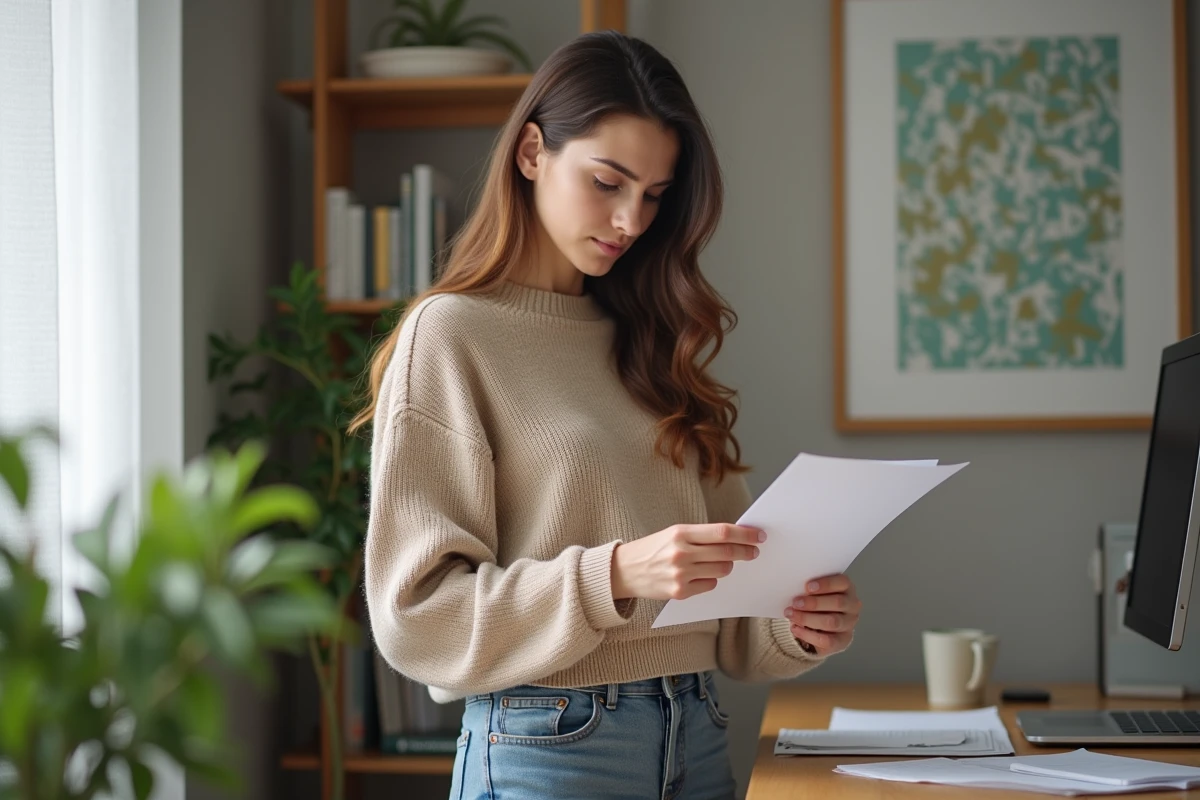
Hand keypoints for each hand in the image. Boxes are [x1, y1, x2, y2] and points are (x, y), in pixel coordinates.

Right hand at [611, 524, 764, 600]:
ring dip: (727, 566)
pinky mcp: (680, 592)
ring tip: (721, 563)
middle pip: (726, 553)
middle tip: (754, 551)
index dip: (745, 534)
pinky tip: (700, 575)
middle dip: (745, 552)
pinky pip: (710, 585)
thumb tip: (734, 538)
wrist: (624, 570)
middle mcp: (681, 553)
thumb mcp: (674, 534)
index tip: (759, 535)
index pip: (722, 532)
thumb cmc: (653, 549)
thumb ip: (701, 536)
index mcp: (681, 533)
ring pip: (722, 571)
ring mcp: (681, 575)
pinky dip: (711, 579)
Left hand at [784, 574, 859, 655]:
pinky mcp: (842, 641)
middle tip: (795, 603)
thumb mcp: (814, 593)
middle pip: (838, 602)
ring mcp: (849, 625)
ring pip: (832, 622)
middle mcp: (852, 606)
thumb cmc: (816, 604)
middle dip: (814, 603)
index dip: (826, 584)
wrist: (820, 627)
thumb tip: (794, 589)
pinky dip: (808, 634)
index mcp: (847, 588)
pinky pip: (826, 640)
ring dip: (808, 618)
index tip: (807, 586)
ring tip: (791, 615)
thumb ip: (809, 590)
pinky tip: (795, 628)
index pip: (842, 582)